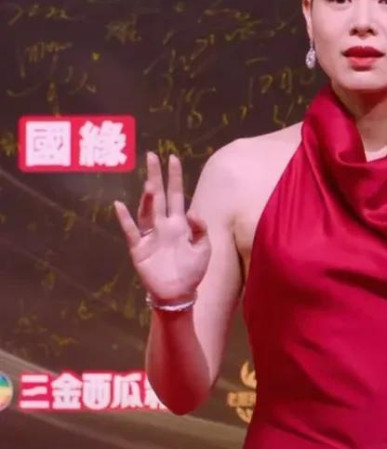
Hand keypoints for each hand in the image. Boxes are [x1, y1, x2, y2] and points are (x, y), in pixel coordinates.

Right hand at [113, 152, 210, 302]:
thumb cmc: (192, 270)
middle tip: (152, 155)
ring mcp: (150, 235)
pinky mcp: (139, 248)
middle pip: (159, 196)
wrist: (179, 293)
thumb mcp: (204, 249)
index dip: (175, 177)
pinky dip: (125, 219)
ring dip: (146, 196)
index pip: (177, 195)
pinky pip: (130, 231)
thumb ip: (201, 229)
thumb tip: (193, 211)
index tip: (173, 158)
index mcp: (180, 224)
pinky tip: (119, 205)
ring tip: (147, 181)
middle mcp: (164, 225)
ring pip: (146, 211)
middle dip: (156, 176)